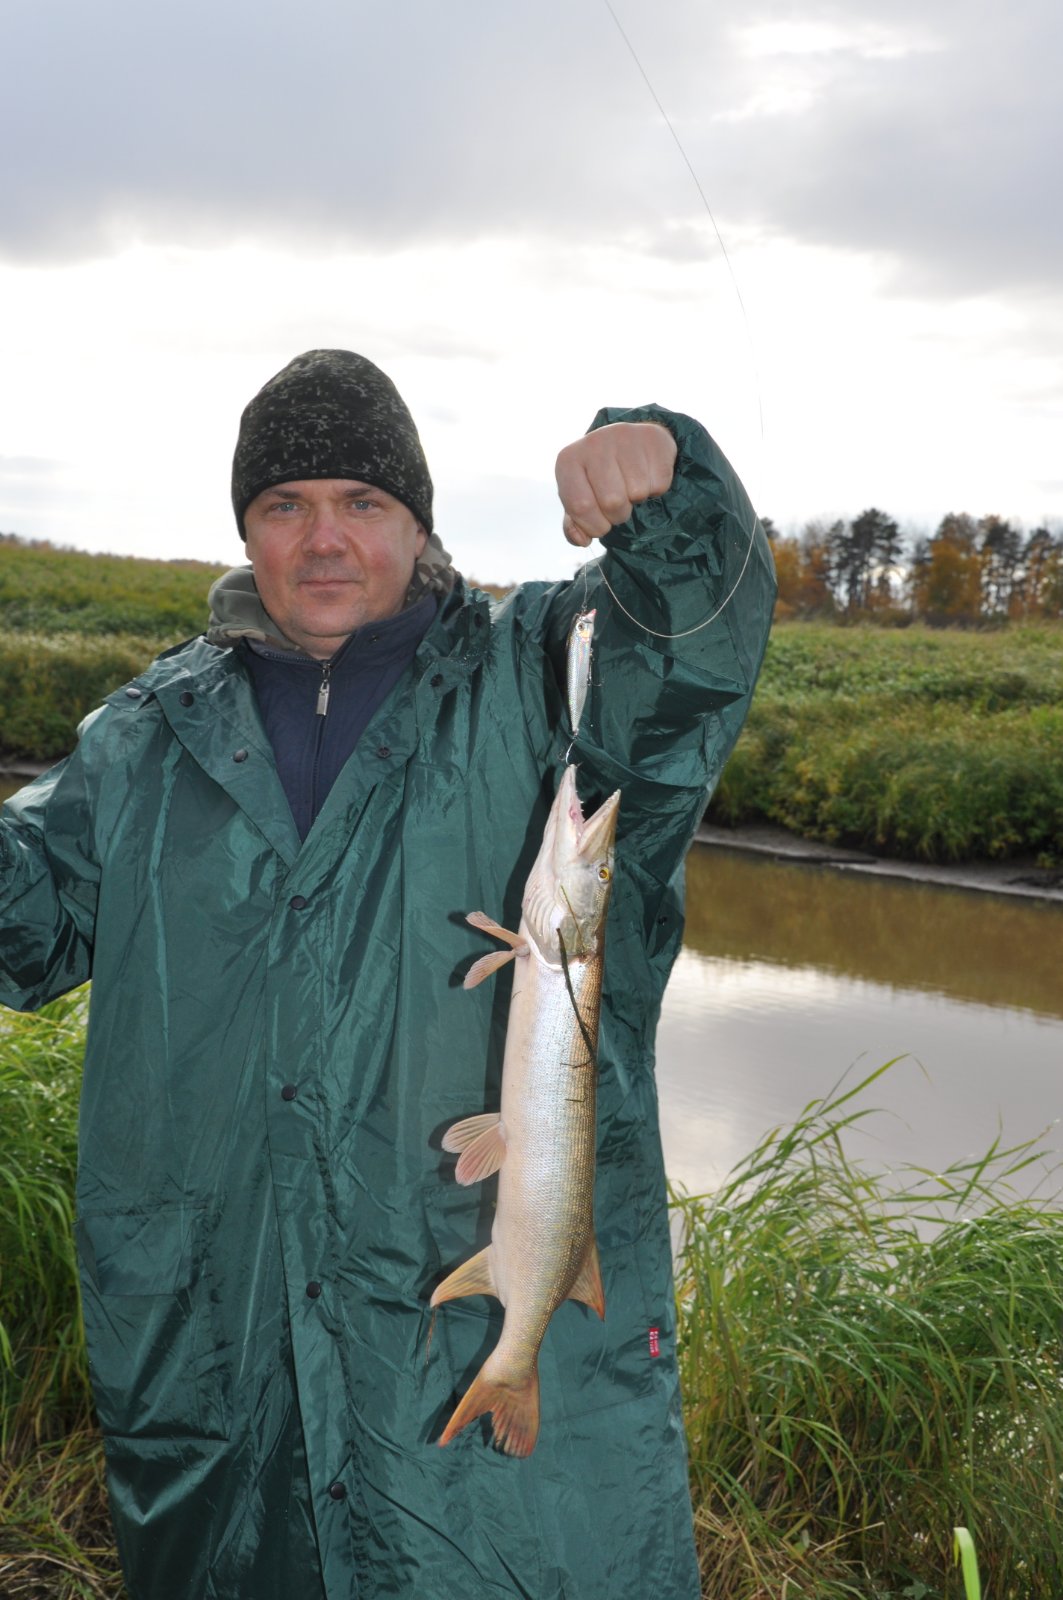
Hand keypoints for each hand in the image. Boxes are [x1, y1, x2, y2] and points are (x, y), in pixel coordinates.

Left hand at [555, 422, 677, 546]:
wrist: (629, 444)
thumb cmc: (600, 479)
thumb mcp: (581, 498)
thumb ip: (575, 525)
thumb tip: (581, 540)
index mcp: (568, 461)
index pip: (580, 506)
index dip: (594, 526)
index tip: (601, 525)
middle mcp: (593, 443)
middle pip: (612, 501)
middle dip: (618, 515)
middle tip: (619, 505)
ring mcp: (623, 437)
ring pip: (637, 492)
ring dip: (637, 500)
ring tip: (631, 487)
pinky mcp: (651, 438)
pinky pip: (659, 483)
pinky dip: (655, 489)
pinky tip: (646, 476)